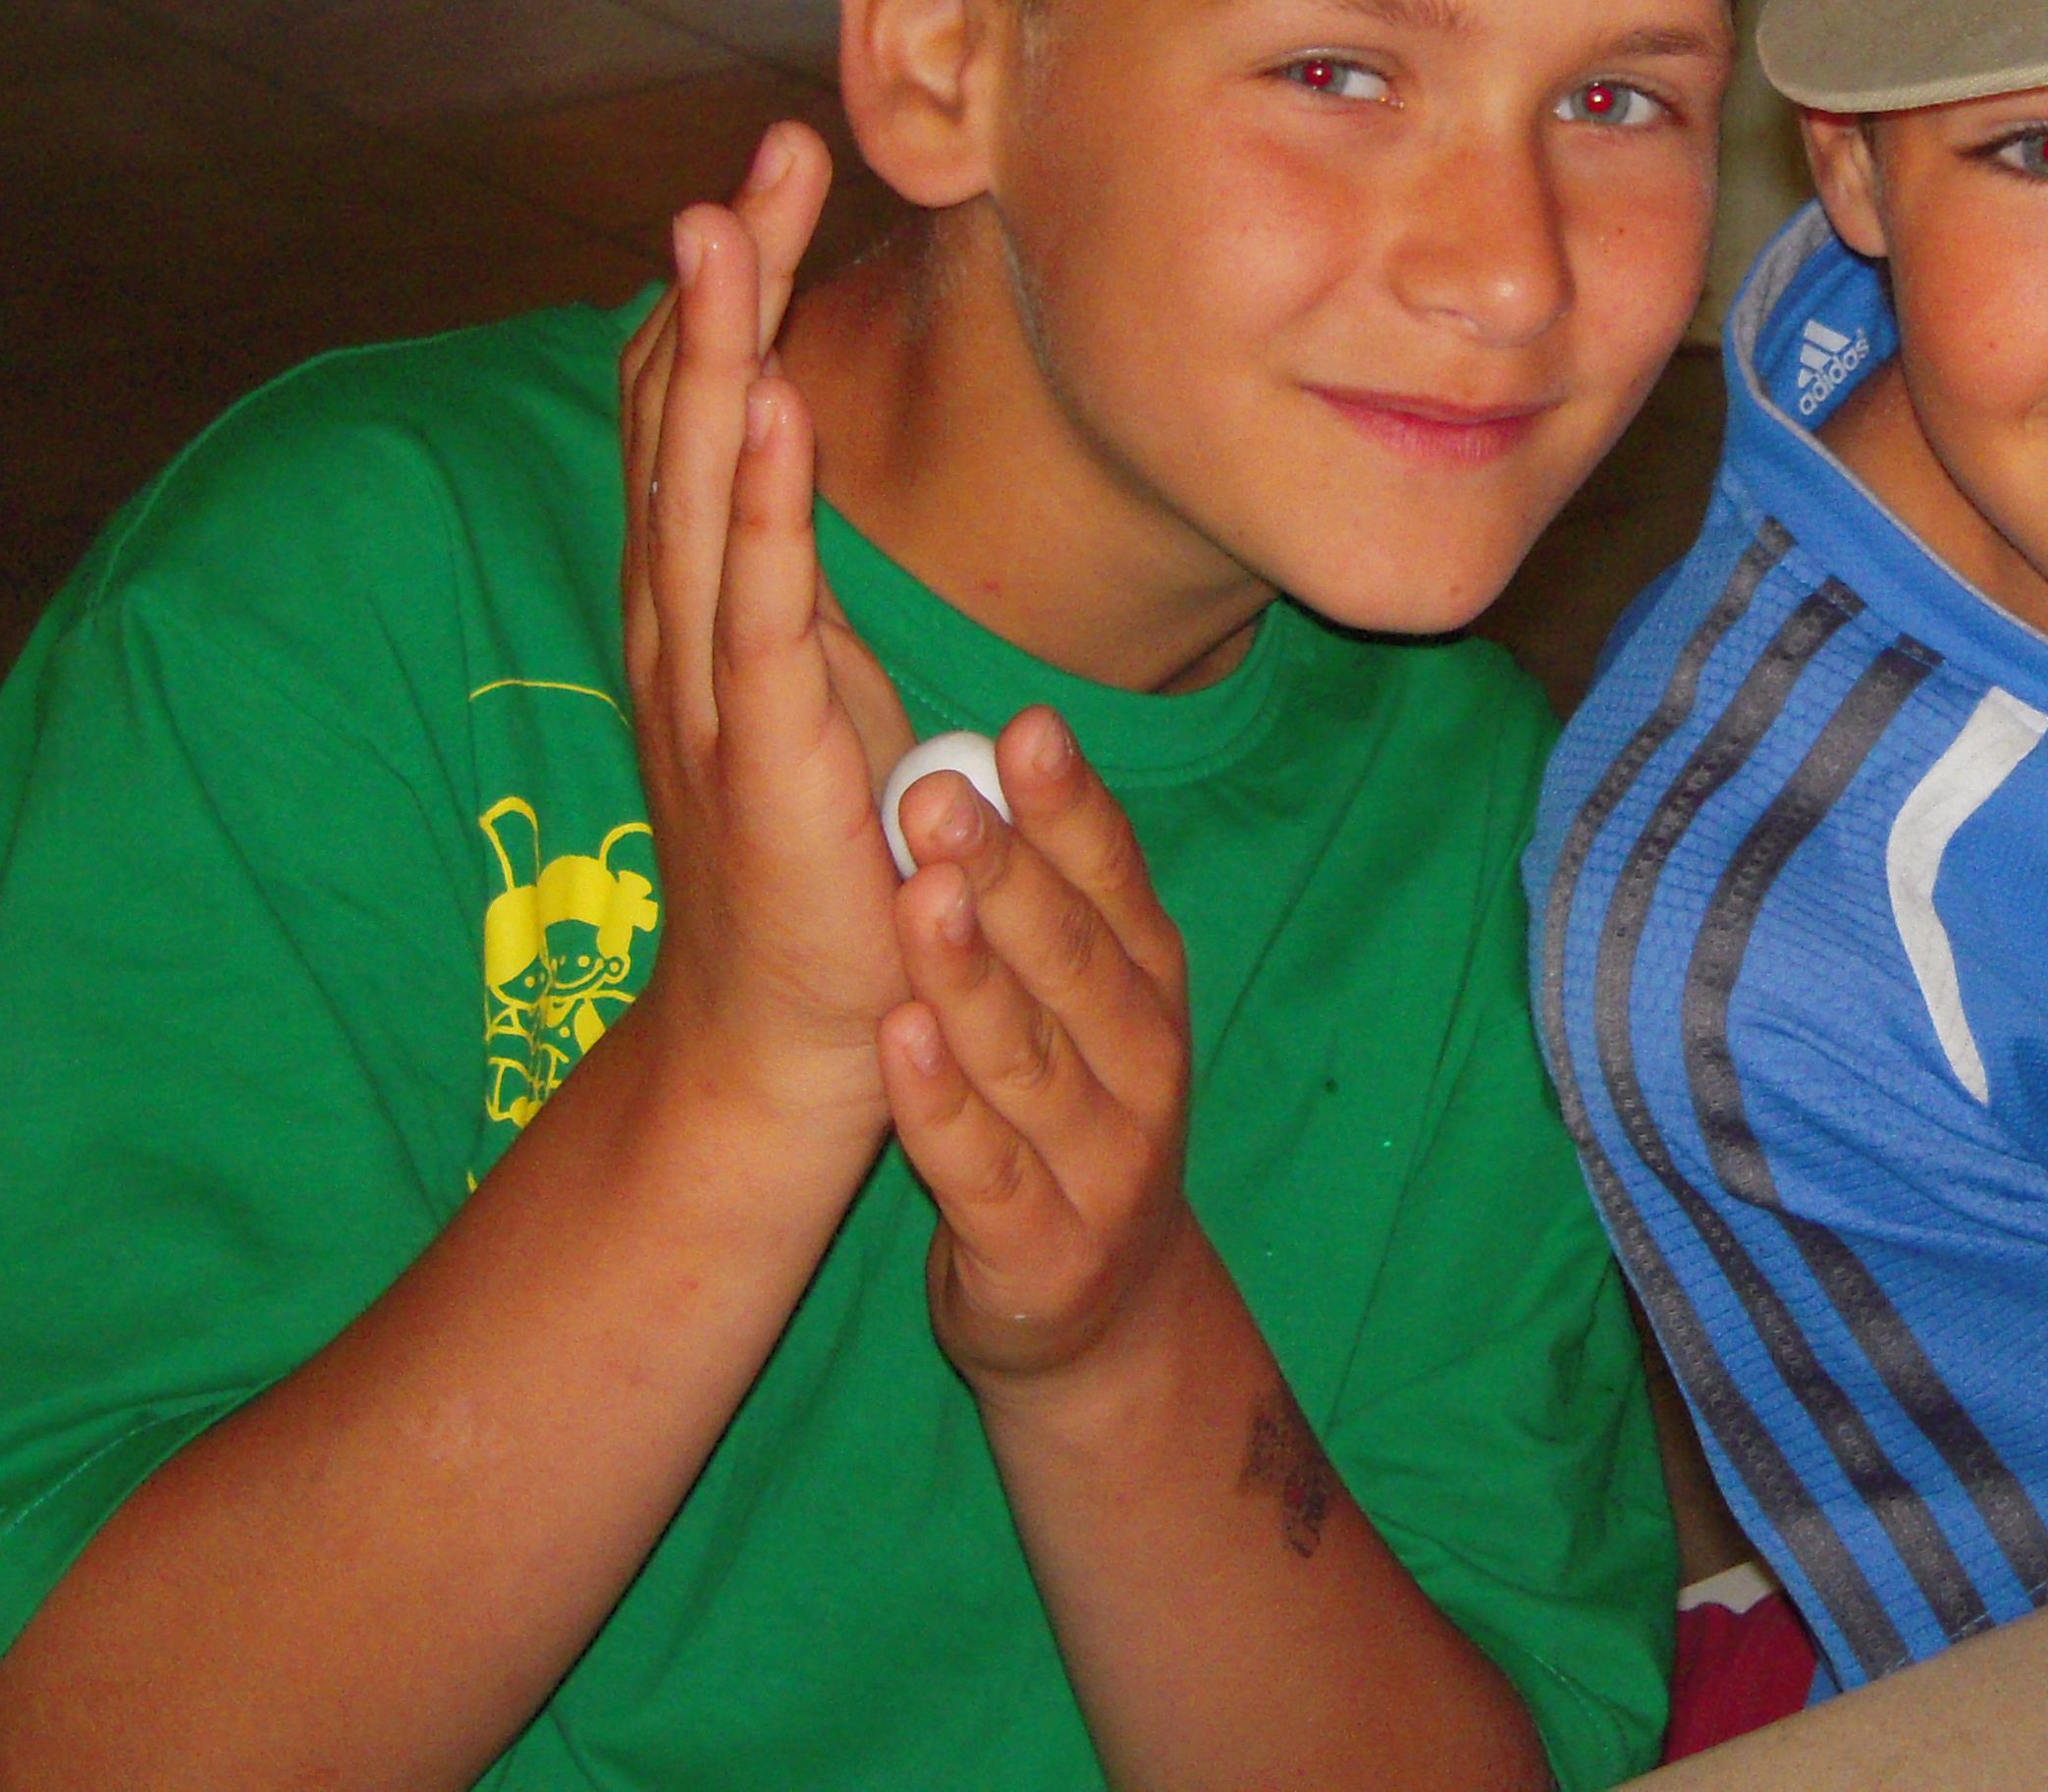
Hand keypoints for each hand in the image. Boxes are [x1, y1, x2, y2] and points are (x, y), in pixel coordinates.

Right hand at [619, 123, 915, 1120]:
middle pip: (689, 411)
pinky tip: (777, 405)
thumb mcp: (818, 678)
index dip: (731, 291)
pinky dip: (765, 496)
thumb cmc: (822, 856)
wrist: (784, 1035)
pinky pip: (760, 599)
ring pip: (703, 480)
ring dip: (720, 347)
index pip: (701, 411)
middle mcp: (682, 617)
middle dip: (727, 277)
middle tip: (766, 149)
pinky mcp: (765, 744)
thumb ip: (803, 576)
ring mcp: (713, 677)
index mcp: (702, 597)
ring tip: (730, 225)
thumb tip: (826, 471)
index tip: (776, 173)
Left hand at [879, 706, 1201, 1391]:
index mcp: (1151, 988)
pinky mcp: (1042, 1248)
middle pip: (1073, 959)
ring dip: (972, 977)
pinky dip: (941, 1106)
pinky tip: (896, 1040)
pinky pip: (983, 1169)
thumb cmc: (1067, 1120)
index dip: (1071, 808)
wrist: (1097, 1318)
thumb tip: (973, 758)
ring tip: (918, 896)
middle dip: (1006, 873)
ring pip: (1028, 1059)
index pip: (1117, 883)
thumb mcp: (1079, 1008)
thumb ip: (1040, 902)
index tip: (1022, 728)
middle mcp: (1143, 1065)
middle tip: (933, 791)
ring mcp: (1101, 1162)